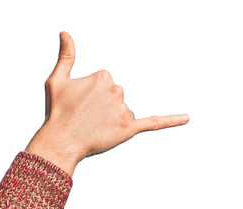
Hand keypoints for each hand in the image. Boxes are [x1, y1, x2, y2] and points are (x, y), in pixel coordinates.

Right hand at [25, 31, 188, 176]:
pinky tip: (185, 118)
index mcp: (103, 76)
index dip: (92, 96)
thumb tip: (66, 33)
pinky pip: (153, 122)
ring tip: (93, 126)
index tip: (81, 104)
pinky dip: (170, 120)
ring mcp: (124, 110)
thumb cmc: (58, 112)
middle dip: (102, 106)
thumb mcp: (57, 80)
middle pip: (116, 96)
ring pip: (123, 111)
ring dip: (111, 119)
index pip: (105, 83)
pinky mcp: (129, 128)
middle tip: (86, 116)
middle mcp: (117, 90)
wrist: (61, 141)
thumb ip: (66, 55)